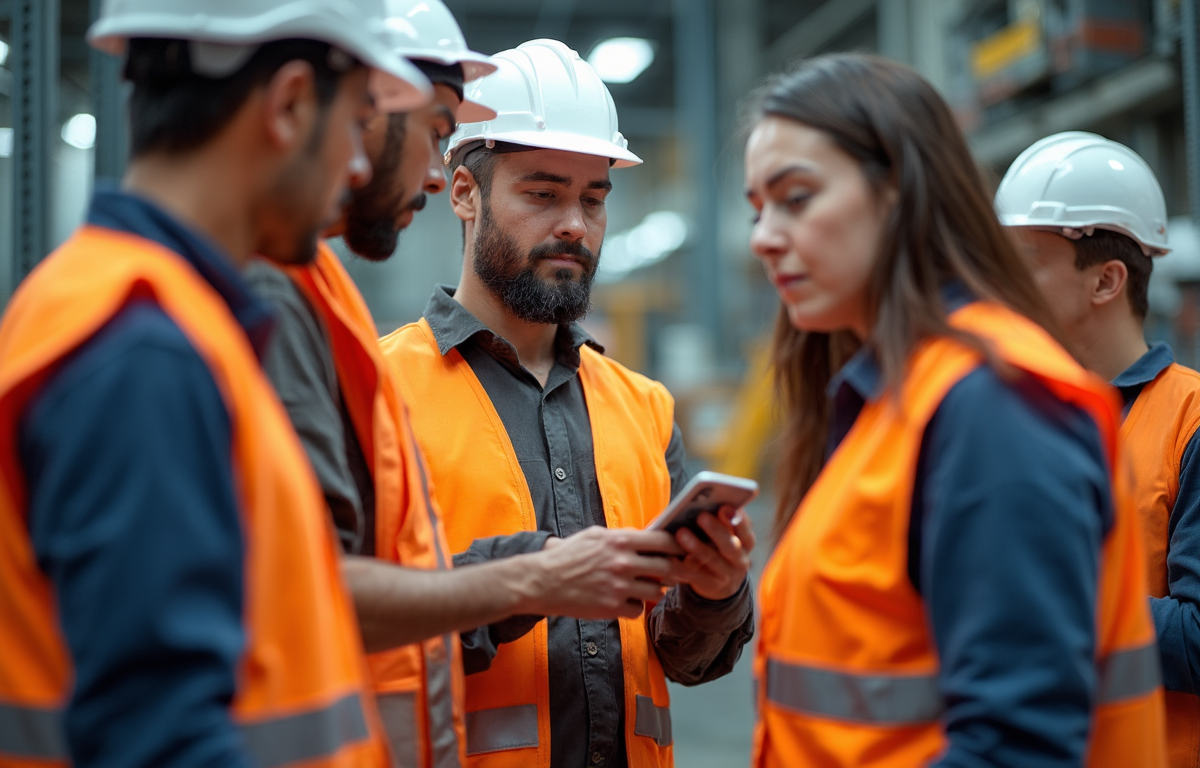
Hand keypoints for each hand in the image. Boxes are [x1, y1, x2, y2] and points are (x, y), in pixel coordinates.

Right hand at [524, 527, 683, 619]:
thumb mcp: (594, 536)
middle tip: (677, 574)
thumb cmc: (567, 556)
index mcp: (619, 541)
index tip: (682, 550)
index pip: (662, 541)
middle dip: (675, 571)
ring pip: (655, 590)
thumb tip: (645, 537)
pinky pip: (638, 609)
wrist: (542, 581)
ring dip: (654, 590)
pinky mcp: (611, 607)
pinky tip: (624, 601)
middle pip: (667, 568)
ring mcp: (618, 587)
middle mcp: (622, 563)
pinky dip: (635, 607)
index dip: (677, 546)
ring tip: (644, 587)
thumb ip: (621, 536)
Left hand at [670, 506, 754, 600]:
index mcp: (746, 543)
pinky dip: (683, 565)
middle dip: (716, 530)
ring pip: (712, 560)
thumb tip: (703, 503)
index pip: (746, 531)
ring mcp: (726, 575)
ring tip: (681, 533)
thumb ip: (721, 522)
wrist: (722, 584)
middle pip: (730, 546)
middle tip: (702, 516)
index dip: (738, 520)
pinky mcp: (710, 585)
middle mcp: (740, 560)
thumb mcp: (726, 536)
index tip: (725, 507)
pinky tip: (672, 556)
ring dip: (697, 546)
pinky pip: (695, 576)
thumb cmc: (719, 548)